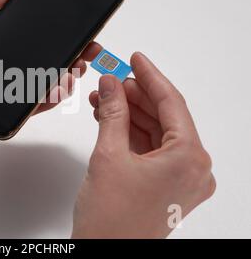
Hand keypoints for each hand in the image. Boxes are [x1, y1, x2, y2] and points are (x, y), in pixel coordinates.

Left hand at [0, 0, 100, 125]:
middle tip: (86, 54)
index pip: (34, 35)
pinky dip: (42, 103)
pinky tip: (55, 94)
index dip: (59, 34)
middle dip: (69, 58)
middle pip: (41, 62)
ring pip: (36, 85)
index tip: (82, 32)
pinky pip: (22, 107)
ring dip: (60, 80)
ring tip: (72, 73)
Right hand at [72, 52, 214, 237]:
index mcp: (189, 159)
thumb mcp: (108, 155)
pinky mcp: (166, 186)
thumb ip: (113, 113)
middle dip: (135, 96)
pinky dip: (131, 133)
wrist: (105, 254)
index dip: (150, 76)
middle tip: (111, 80)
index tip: (135, 59)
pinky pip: (152, 150)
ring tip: (104, 98)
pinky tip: (111, 119)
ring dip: (130, 114)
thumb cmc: (111, 220)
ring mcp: (181, 179)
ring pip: (157, 133)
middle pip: (164, 117)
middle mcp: (193, 169)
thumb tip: (111, 84)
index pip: (171, 103)